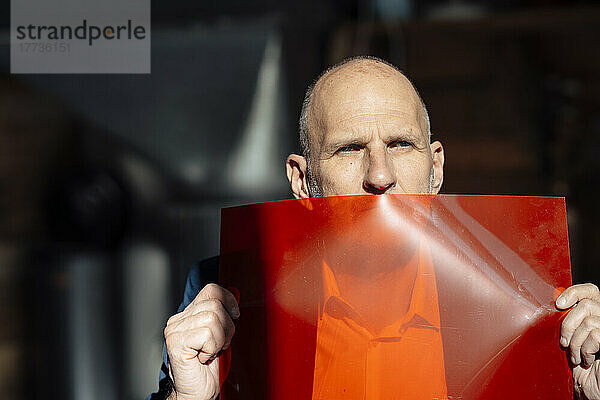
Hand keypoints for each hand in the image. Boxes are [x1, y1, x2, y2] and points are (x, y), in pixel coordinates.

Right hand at [164, 283, 239, 399]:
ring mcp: (175, 330)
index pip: (211, 290)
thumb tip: (236, 294)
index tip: (235, 315)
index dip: (228, 299)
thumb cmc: (209, 368)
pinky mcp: (176, 342)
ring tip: (212, 351)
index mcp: (189, 314)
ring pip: (213, 317)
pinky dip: (212, 348)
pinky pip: (207, 334)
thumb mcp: (222, 335)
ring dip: (220, 339)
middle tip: (221, 344)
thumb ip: (225, 314)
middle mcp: (178, 319)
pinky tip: (204, 357)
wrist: (197, 392)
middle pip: (215, 303)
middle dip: (227, 326)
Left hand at [557, 283, 599, 398]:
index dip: (575, 292)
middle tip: (564, 343)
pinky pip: (595, 335)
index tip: (559, 304)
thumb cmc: (581, 368)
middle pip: (586, 305)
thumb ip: (568, 322)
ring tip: (575, 355)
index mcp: (596, 315)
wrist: (591, 390)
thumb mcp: (570, 341)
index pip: (590, 291)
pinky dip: (585, 349)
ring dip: (576, 342)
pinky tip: (586, 360)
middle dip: (568, 324)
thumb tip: (553, 303)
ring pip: (589, 321)